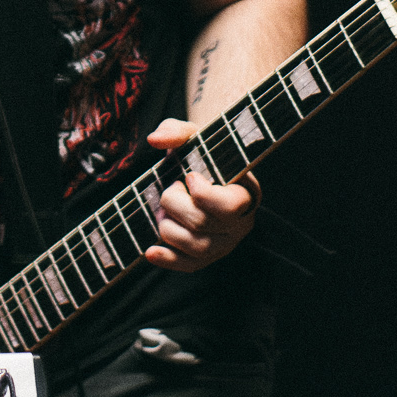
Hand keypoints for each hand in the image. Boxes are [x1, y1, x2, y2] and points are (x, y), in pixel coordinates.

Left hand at [139, 117, 259, 271]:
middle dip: (174, 204)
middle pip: (202, 225)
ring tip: (165, 210)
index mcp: (246, 194)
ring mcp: (225, 244)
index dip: (201, 193)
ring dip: (167, 226)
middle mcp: (241, 224)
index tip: (189, 176)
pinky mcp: (208, 257)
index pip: (228, 206)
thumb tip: (155, 139)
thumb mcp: (194, 136)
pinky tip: (150, 251)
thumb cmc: (202, 154)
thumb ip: (176, 131)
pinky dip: (167, 260)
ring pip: (193, 246)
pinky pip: (189, 265)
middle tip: (172, 188)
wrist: (204, 173)